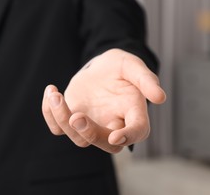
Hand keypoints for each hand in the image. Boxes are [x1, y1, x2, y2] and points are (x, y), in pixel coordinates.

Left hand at [42, 49, 165, 152]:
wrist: (100, 67)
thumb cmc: (120, 67)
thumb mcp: (132, 65)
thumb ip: (145, 79)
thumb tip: (160, 97)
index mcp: (133, 112)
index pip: (137, 131)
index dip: (128, 136)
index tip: (115, 137)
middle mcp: (112, 124)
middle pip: (103, 143)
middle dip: (88, 134)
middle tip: (76, 117)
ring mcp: (91, 125)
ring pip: (78, 138)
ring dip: (62, 119)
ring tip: (55, 94)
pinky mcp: (72, 120)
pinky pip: (58, 128)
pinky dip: (50, 114)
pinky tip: (51, 91)